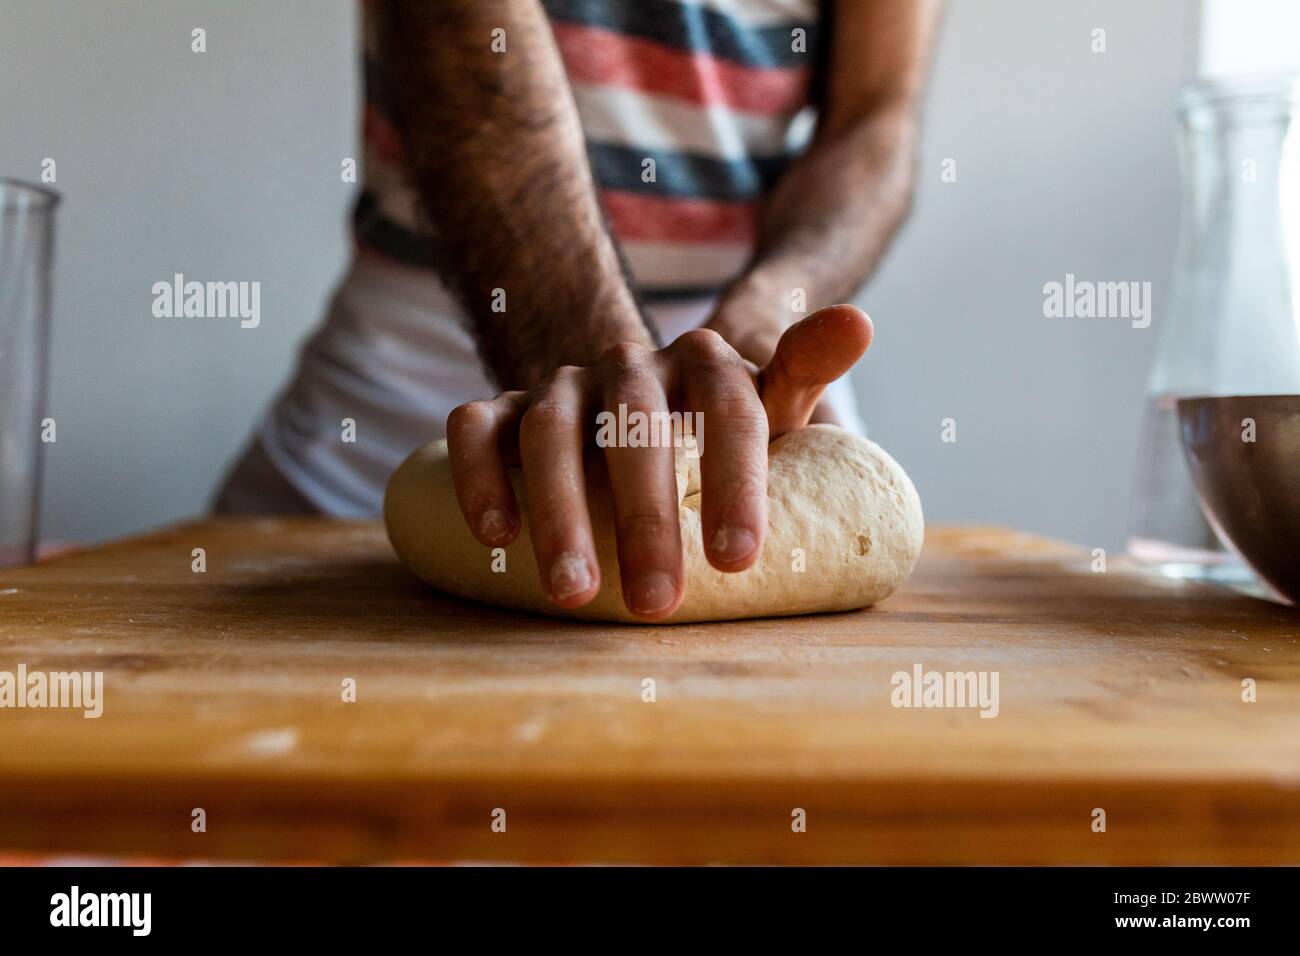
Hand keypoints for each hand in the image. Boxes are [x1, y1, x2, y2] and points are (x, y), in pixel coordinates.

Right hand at [445, 304, 872, 619]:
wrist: (640, 400)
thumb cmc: (715, 426)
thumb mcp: (769, 401)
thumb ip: (804, 368)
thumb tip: (860, 322)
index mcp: (704, 364)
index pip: (728, 408)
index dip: (734, 481)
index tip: (738, 561)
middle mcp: (629, 366)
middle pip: (634, 427)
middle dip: (645, 518)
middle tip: (657, 603)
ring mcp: (562, 384)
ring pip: (550, 431)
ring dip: (559, 510)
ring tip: (574, 594)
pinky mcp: (504, 408)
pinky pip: (475, 427)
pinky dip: (479, 475)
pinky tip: (496, 536)